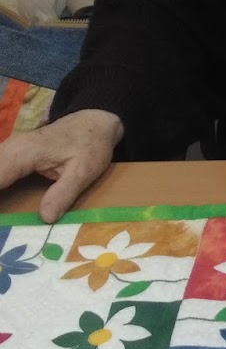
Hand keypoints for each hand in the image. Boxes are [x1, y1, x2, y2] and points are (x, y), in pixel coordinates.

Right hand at [0, 110, 123, 221]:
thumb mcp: (84, 171)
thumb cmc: (89, 145)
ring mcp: (7, 149)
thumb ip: (64, 193)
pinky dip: (0, 184)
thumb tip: (45, 218)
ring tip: (5, 215)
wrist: (92, 123)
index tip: (1, 218)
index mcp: (24, 153)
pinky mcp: (9, 154)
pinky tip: (5, 202)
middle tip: (4, 225)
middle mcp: (9, 148)